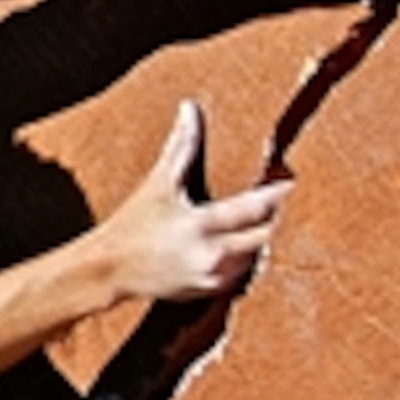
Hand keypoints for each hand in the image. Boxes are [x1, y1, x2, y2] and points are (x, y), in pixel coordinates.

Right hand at [96, 101, 286, 302]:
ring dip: (260, 239)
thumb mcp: (158, 183)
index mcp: (201, 224)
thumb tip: (190, 109)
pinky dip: (244, 257)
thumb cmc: (132, 222)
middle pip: (264, 237)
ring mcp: (211, 276)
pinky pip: (240, 273)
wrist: (109, 268)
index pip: (253, 208)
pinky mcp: (208, 291)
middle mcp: (212, 254)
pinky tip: (241, 244)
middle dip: (273, 219)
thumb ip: (181, 145)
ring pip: (255, 256)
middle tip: (281, 203)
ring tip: (265, 221)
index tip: (291, 183)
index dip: (276, 195)